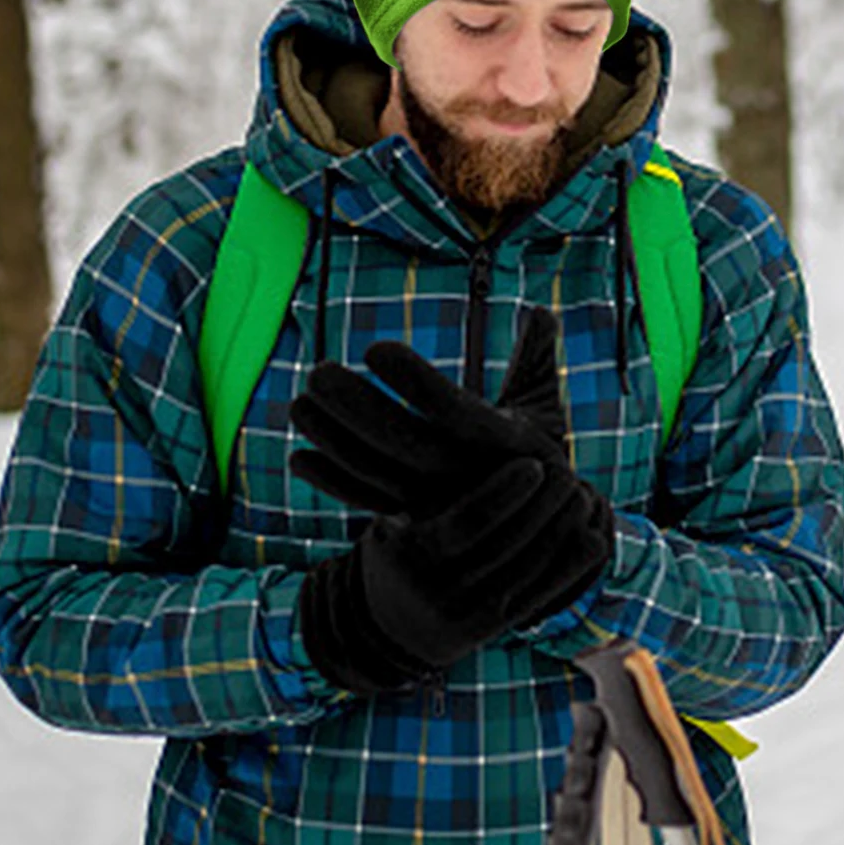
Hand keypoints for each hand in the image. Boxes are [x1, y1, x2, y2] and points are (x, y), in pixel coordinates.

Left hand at [290, 306, 570, 517]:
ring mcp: (434, 500)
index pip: (453, 411)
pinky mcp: (411, 518)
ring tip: (298, 407)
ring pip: (376, 472)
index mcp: (501, 442)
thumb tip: (543, 312)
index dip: (414, 382)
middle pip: (402, 443)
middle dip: (355, 407)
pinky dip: (332, 484)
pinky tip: (298, 460)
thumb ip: (538, 357)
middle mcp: (464, 475)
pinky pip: (367, 502)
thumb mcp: (545, 406)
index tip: (375, 349)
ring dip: (333, 440)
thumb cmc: (532, 454)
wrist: (534, 532)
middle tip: (318, 373)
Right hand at [299, 454, 612, 695]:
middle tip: (568, 473)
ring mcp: (466, 616)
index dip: (505, 492)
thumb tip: (447, 408)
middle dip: (544, 508)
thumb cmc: (399, 545)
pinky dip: (571, 569)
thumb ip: (420, 475)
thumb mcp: (396, 514)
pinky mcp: (493, 631)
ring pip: (529, 571)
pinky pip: (540, 598)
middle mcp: (436, 592)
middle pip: (507, 545)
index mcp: (407, 554)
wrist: (392, 622)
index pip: (469, 521)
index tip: (535, 463)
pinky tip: (594, 539)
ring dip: (563, 532)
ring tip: (583, 495)